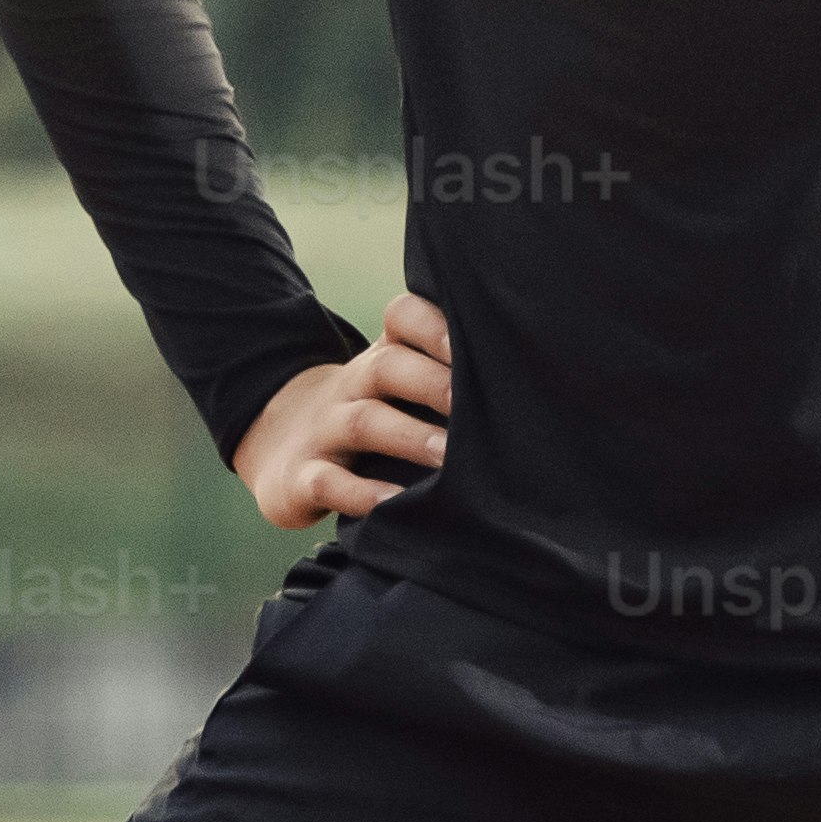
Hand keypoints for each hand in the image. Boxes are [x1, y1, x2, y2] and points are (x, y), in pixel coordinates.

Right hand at [236, 292, 455, 529]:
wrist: (281, 446)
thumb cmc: (376, 418)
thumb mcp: (400, 390)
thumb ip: (451, 380)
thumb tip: (539, 385)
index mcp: (384, 358)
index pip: (402, 318)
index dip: (435, 324)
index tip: (476, 340)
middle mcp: (354, 385)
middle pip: (388, 367)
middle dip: (434, 383)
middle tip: (475, 405)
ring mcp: (325, 429)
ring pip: (364, 421)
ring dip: (409, 437)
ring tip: (448, 457)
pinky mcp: (302, 477)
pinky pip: (329, 481)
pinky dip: (361, 493)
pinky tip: (393, 504)